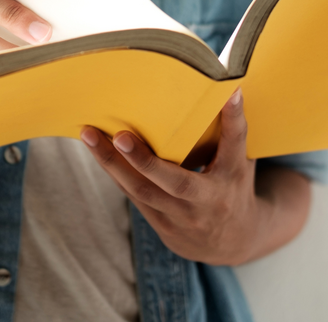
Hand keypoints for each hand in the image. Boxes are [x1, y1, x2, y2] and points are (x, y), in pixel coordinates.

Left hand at [81, 88, 276, 265]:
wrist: (233, 241)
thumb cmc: (233, 186)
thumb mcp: (239, 160)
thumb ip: (230, 131)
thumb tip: (226, 85)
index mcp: (234, 176)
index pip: (234, 144)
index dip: (233, 118)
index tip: (230, 92)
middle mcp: (208, 199)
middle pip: (175, 181)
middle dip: (144, 159)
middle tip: (119, 135)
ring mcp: (182, 216)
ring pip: (142, 191)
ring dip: (112, 163)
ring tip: (89, 135)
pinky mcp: (162, 225)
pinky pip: (133, 196)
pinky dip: (114, 172)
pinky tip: (96, 150)